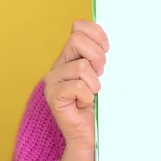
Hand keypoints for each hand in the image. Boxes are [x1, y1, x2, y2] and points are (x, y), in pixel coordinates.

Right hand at [44, 20, 108, 149]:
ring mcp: (53, 80)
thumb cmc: (99, 103)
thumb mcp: (103, 73)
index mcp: (70, 55)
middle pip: (77, 40)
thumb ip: (101, 54)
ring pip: (81, 66)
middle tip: (100, 74)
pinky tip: (84, 104)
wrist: (90, 132)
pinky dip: (87, 96)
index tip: (107, 49)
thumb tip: (108, 39)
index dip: (96, 35)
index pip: (79, 27)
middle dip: (97, 57)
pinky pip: (77, 86)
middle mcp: (59, 64)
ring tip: (92, 94)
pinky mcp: (53, 96)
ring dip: (94, 83)